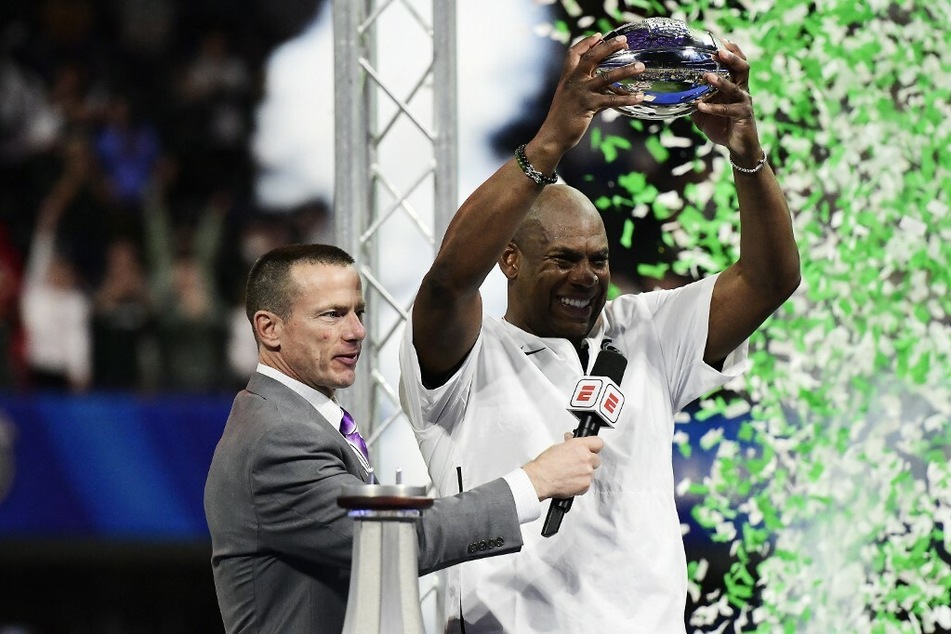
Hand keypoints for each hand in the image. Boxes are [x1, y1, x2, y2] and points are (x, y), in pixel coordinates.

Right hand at [522, 434, 603, 500]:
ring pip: (592, 472)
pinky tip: (570, 481)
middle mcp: (586, 458)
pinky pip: (587, 483)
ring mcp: (587, 472)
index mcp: (579, 446)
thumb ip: (570, 444)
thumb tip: (572, 441)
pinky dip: (581, 484)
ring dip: (584, 473)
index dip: (594, 446)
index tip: (591, 449)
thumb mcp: (557, 447)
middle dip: (588, 461)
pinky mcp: (586, 485)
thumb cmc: (545, 464)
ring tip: (571, 474)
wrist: (540, 479)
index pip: (598, 442)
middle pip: (596, 459)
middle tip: (578, 464)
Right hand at [534, 33, 647, 155]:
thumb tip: (607, 90)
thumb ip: (586, 90)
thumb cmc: (561, 119)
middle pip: (591, 57)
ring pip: (606, 77)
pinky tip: (638, 97)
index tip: (599, 36)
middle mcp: (573, 81)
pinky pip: (612, 100)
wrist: (552, 136)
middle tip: (624, 41)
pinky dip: (627, 98)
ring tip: (640, 66)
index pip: (574, 53)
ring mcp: (580, 93)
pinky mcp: (588, 106)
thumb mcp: (569, 99)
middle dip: (608, 47)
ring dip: (625, 70)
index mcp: (566, 78)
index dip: (586, 42)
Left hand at [691, 40, 762, 163]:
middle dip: (732, 58)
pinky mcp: (743, 115)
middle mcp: (741, 90)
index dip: (731, 50)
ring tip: (708, 76)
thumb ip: (693, 99)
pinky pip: (728, 109)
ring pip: (736, 87)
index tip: (719, 39)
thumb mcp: (703, 112)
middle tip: (719, 51)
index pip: (736, 63)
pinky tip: (701, 106)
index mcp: (734, 85)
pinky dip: (714, 108)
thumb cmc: (721, 126)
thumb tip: (672, 93)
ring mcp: (744, 102)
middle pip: (743, 68)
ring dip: (722, 81)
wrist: (738, 147)